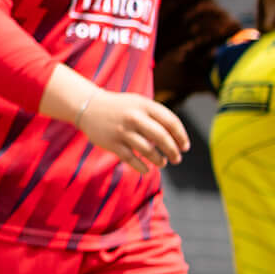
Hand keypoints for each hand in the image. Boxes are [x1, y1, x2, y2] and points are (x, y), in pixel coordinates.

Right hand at [72, 87, 189, 172]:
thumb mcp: (139, 103)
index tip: (185, 147)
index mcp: (144, 105)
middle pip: (162, 137)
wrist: (88, 107)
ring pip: (148, 150)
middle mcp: (134, 117)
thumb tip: (177, 139)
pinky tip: (147, 169)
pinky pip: (132, 159)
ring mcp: (122, 131)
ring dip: (159, 160)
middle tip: (177, 159)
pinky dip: (142, 167)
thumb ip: (157, 116)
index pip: (171, 122)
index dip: (181, 136)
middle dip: (173, 151)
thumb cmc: (120, 108)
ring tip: (163, 163)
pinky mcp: (112, 143)